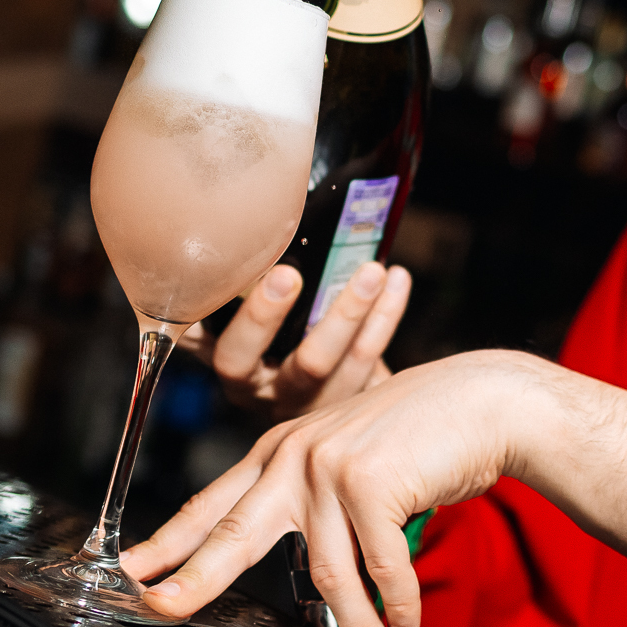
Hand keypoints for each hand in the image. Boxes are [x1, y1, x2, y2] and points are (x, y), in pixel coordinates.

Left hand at [120, 350, 626, 626]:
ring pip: (327, 573)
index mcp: (285, 447)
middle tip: (161, 610)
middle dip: (194, 579)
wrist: (487, 401)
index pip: (216, 501)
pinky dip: (395, 608)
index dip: (173, 539)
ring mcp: (330, 466)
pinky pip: (378, 571)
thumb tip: (307, 565)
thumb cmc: (428, 434)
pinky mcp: (370, 483)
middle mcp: (297, 453)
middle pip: (234, 532)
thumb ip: (318, 497)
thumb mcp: (356, 456)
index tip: (134, 573)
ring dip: (356, 625)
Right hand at [179, 261, 411, 422]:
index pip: (234, 353)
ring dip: (356, 313)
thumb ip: (229, 294)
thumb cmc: (265, 343)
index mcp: (238, 373)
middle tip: (294, 273)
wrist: (308, 396)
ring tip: (373, 269)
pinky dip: (386, 317)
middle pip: (295, 365)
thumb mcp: (234, 324)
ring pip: (339, 364)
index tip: (276, 274)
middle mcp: (273, 394)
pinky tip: (397, 280)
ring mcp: (315, 402)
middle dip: (302, 319)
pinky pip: (370, 360)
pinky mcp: (351, 402)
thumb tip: (231, 224)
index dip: (254, 320)